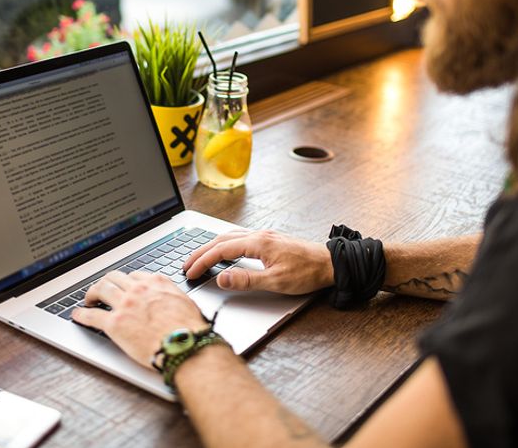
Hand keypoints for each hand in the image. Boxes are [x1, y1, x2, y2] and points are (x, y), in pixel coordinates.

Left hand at [72, 270, 208, 367]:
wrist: (184, 345)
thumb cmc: (189, 329)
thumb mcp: (185, 303)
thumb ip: (172, 297)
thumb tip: (170, 301)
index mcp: (156, 283)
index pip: (134, 276)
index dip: (126, 282)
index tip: (123, 287)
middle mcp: (138, 289)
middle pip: (114, 277)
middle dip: (106, 282)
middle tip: (101, 290)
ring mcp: (125, 305)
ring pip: (101, 289)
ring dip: (92, 293)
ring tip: (88, 300)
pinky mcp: (115, 323)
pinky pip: (92, 315)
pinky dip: (82, 314)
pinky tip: (78, 315)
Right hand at [183, 229, 333, 294]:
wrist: (331, 264)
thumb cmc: (308, 273)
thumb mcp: (276, 282)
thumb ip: (246, 280)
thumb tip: (221, 278)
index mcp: (259, 243)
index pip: (221, 250)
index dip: (202, 261)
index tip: (190, 271)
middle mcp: (259, 235)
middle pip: (221, 240)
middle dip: (201, 252)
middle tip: (186, 265)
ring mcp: (265, 236)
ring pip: (229, 236)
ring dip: (211, 246)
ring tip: (199, 258)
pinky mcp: (270, 239)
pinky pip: (239, 237)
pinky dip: (224, 244)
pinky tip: (224, 250)